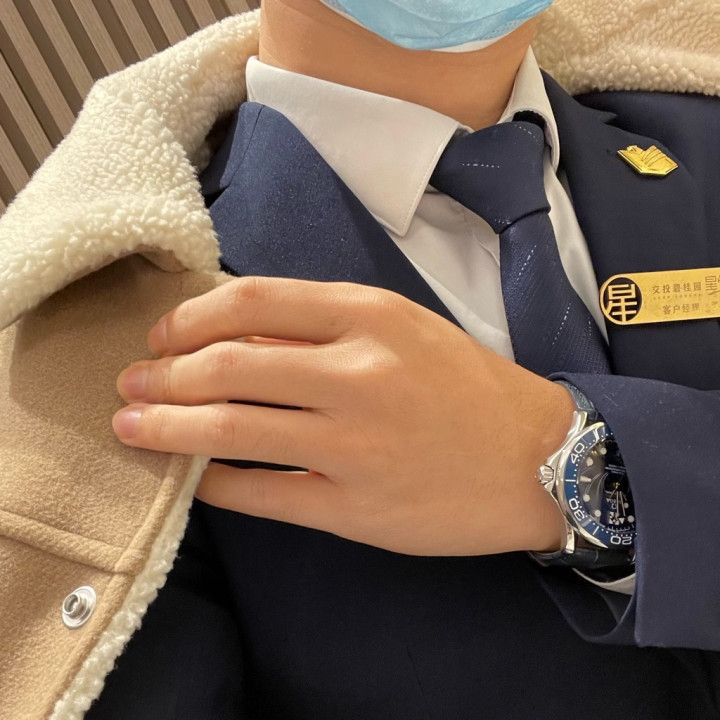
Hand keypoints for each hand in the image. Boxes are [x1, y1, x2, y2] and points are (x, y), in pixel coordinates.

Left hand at [113, 276, 572, 555]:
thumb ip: (323, 328)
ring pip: (230, 431)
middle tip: (129, 383)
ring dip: (166, 427)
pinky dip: (213, 483)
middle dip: (161, 375)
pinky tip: (194, 478)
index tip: (161, 335)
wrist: (538, 459)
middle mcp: (356, 375)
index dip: (188, 318)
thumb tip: (238, 338)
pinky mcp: (353, 509)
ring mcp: (353, 446)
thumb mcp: (403, 329)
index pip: (250, 302)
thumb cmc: (467, 386)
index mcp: (370, 317)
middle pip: (226, 366)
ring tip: (132, 426)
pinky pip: (260, 493)